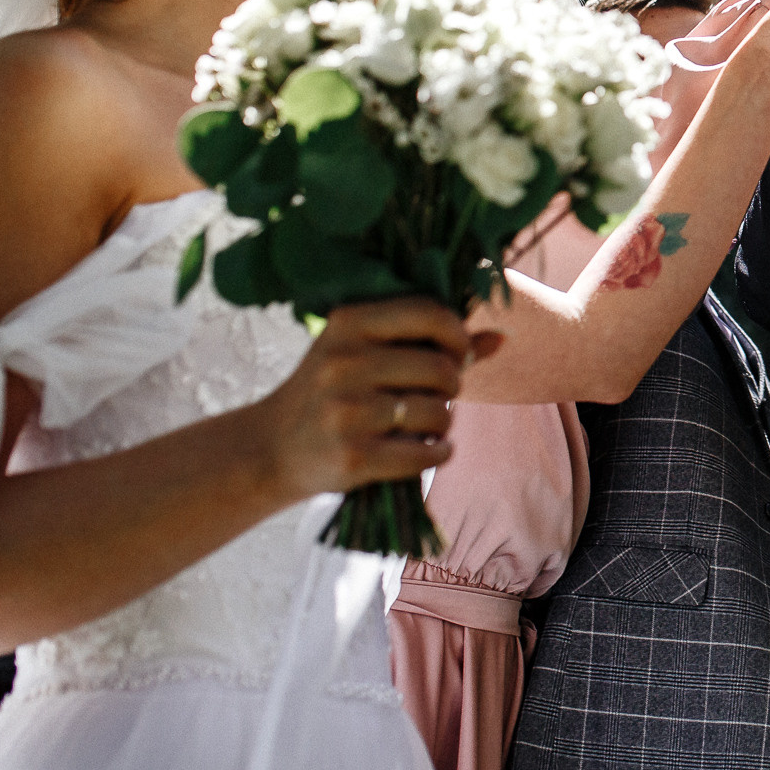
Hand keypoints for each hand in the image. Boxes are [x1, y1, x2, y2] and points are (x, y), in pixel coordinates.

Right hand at [254, 297, 487, 496]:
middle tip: (436, 396)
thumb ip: (430, 341)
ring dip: (444, 423)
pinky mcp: (352, 456)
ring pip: (438, 413)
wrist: (269, 449)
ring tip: (426, 424)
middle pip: (441, 368)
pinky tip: (428, 451)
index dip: (457, 335)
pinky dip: (438, 454)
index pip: (430, 313)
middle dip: (451, 386)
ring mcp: (346, 411)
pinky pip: (426, 454)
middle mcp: (343, 362)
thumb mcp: (364, 352)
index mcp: (348, 322)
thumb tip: (500, 338)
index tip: (456, 355)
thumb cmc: (331, 392)